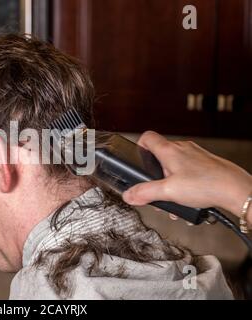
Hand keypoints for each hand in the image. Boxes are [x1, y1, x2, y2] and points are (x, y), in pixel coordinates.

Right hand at [122, 131, 251, 222]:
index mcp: (170, 150)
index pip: (147, 137)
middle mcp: (182, 148)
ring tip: (173, 199)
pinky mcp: (206, 164)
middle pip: (160, 155)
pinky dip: (183, 184)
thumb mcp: (168, 192)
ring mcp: (195, 155)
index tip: (137, 159)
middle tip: (156, 189)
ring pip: (174, 166)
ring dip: (170, 182)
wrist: (236, 190)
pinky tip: (187, 200)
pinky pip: (187, 171)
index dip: (138, 146)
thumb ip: (145, 193)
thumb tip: (129, 194)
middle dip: (155, 175)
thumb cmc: (207, 184)